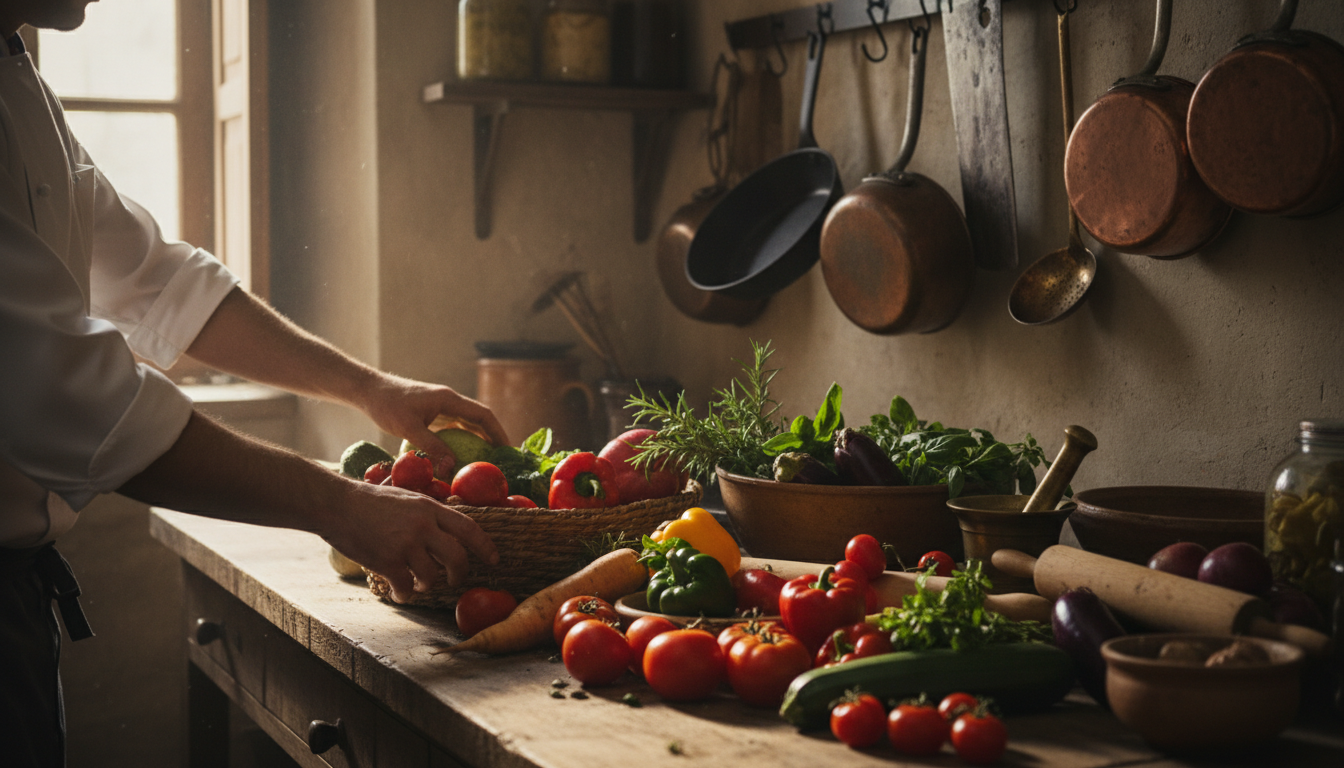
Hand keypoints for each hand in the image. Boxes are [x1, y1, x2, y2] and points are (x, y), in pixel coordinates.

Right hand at [324, 480, 498, 602]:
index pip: (468, 528)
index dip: (485, 546)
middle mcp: (423, 526)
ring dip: (427, 585)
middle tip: (454, 580)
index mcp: (429, 508)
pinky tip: (399, 593)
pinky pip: (406, 588)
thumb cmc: (367, 500)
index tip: (494, 560)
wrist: (336, 504)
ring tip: (419, 584)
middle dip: (459, 574)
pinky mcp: (388, 562)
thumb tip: (444, 516)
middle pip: (457, 558)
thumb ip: (425, 508)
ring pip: (431, 577)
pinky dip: (405, 594)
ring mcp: (406, 545)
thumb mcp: (404, 496)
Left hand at [361, 373, 509, 476]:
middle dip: (493, 438)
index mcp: (449, 399)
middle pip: (479, 419)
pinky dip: (462, 440)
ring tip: (487, 460)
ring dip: (479, 439)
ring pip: (468, 424)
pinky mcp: (433, 413)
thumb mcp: (408, 428)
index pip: (483, 415)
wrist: (369, 391)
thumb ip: (431, 446)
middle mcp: (449, 401)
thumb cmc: (387, 405)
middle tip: (501, 459)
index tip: (506, 449)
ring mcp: (441, 407)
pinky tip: (462, 456)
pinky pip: (454, 428)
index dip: (498, 432)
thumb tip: (452, 465)